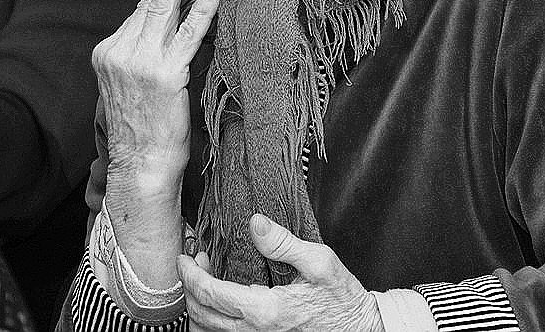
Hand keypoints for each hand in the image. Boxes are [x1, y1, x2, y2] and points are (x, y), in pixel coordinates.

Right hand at [92, 0, 218, 181]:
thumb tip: (167, 23)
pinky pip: (187, 35)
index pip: (137, 11)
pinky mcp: (164, 74)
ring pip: (164, 11)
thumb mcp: (131, 84)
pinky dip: (201, 12)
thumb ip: (142, 53)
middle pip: (149, 4)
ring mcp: (139, 62)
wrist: (141, 166)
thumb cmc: (142, 130)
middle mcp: (118, 52)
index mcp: (107, 52)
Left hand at [178, 214, 383, 331]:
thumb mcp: (320, 262)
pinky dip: (214, 317)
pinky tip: (224, 297)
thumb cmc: (342, 299)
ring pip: (209, 331)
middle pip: (201, 315)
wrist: (360, 329)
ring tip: (205, 279)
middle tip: (195, 261)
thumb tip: (255, 223)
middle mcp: (256, 331)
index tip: (184, 257)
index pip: (210, 294)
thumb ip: (283, 243)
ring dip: (199, 306)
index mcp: (265, 310)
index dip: (190, 275)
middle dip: (190, 288)